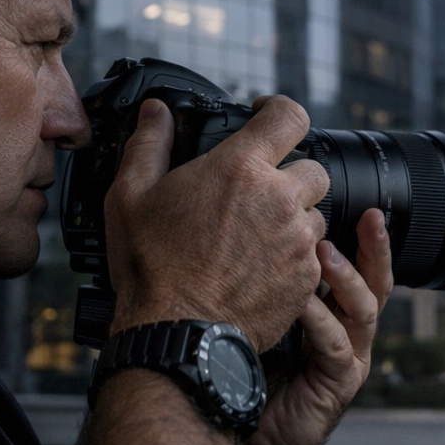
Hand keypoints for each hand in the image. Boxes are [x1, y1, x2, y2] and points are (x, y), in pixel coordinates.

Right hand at [103, 95, 329, 351]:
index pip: (289, 116)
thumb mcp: (130, 196)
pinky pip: (313, 256)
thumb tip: (157, 112)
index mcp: (241, 168)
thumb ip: (149, 143)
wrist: (178, 333)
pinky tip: (259, 268)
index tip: (264, 118)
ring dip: (293, 219)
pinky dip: (293, 258)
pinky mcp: (306, 278)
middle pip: (312, 168)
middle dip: (289, 174)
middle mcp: (279, 199)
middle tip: (257, 192)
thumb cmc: (152, 267)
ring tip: (255, 236)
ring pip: (315, 215)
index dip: (278, 111)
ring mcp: (298, 241)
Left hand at [244, 209, 392, 444]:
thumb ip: (265, 286)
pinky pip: (335, 344)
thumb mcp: (257, 319)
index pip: (359, 270)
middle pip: (376, 284)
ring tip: (324, 251)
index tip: (361, 206)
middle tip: (369, 217)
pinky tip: (301, 302)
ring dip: (345, 277)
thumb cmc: (245, 376)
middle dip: (374, 249)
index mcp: (332, 316)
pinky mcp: (337, 384)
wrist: (242, 438)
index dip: (365, 239)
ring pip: (363, 310)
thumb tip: (247, 233)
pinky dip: (319, 319)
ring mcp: (347, 360)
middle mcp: (347, 336)